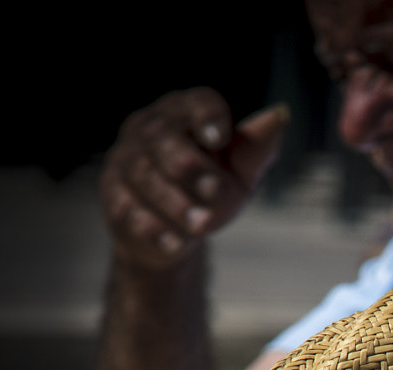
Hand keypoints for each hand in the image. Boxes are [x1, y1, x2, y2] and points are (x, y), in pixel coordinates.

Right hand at [100, 90, 288, 268]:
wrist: (177, 232)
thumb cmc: (211, 190)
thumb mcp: (240, 173)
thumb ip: (256, 148)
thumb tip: (280, 115)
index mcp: (185, 113)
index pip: (196, 101)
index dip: (207, 115)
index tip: (219, 138)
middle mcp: (149, 128)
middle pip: (161, 136)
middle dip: (189, 165)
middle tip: (215, 191)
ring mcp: (125, 159)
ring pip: (144, 174)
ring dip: (175, 201)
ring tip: (201, 225)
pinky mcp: (112, 192)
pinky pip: (126, 206)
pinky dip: (153, 227)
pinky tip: (175, 243)